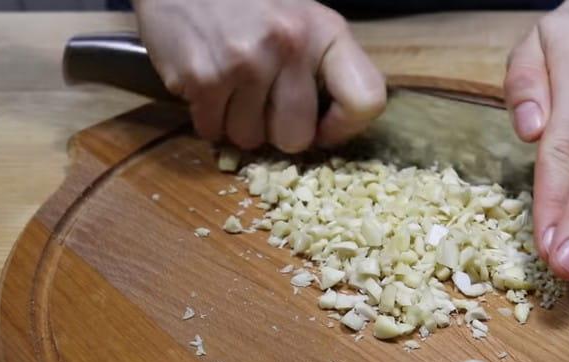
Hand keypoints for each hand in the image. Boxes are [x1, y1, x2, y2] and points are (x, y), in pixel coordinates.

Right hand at [132, 0, 385, 151]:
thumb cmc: (250, 4)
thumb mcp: (302, 18)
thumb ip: (323, 66)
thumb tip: (329, 126)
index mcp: (325, 30)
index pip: (366, 100)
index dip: (344, 127)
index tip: (323, 126)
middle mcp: (290, 44)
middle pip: (296, 138)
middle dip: (277, 132)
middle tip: (264, 104)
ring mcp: (245, 62)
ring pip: (250, 140)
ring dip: (239, 124)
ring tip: (232, 87)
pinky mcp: (203, 77)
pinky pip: (213, 131)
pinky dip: (209, 118)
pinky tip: (209, 85)